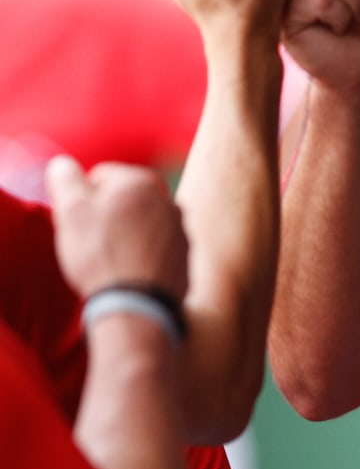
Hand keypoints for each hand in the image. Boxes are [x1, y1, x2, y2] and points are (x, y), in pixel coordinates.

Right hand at [45, 156, 188, 302]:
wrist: (137, 305)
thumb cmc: (100, 255)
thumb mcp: (71, 211)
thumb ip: (65, 179)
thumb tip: (63, 164)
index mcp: (140, 181)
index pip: (100, 177)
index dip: (81, 199)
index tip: (76, 223)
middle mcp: (168, 200)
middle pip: (124, 200)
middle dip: (106, 215)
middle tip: (90, 242)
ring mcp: (181, 229)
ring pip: (141, 223)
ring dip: (125, 234)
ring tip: (110, 259)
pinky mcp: (186, 255)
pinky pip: (155, 247)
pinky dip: (142, 254)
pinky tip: (129, 271)